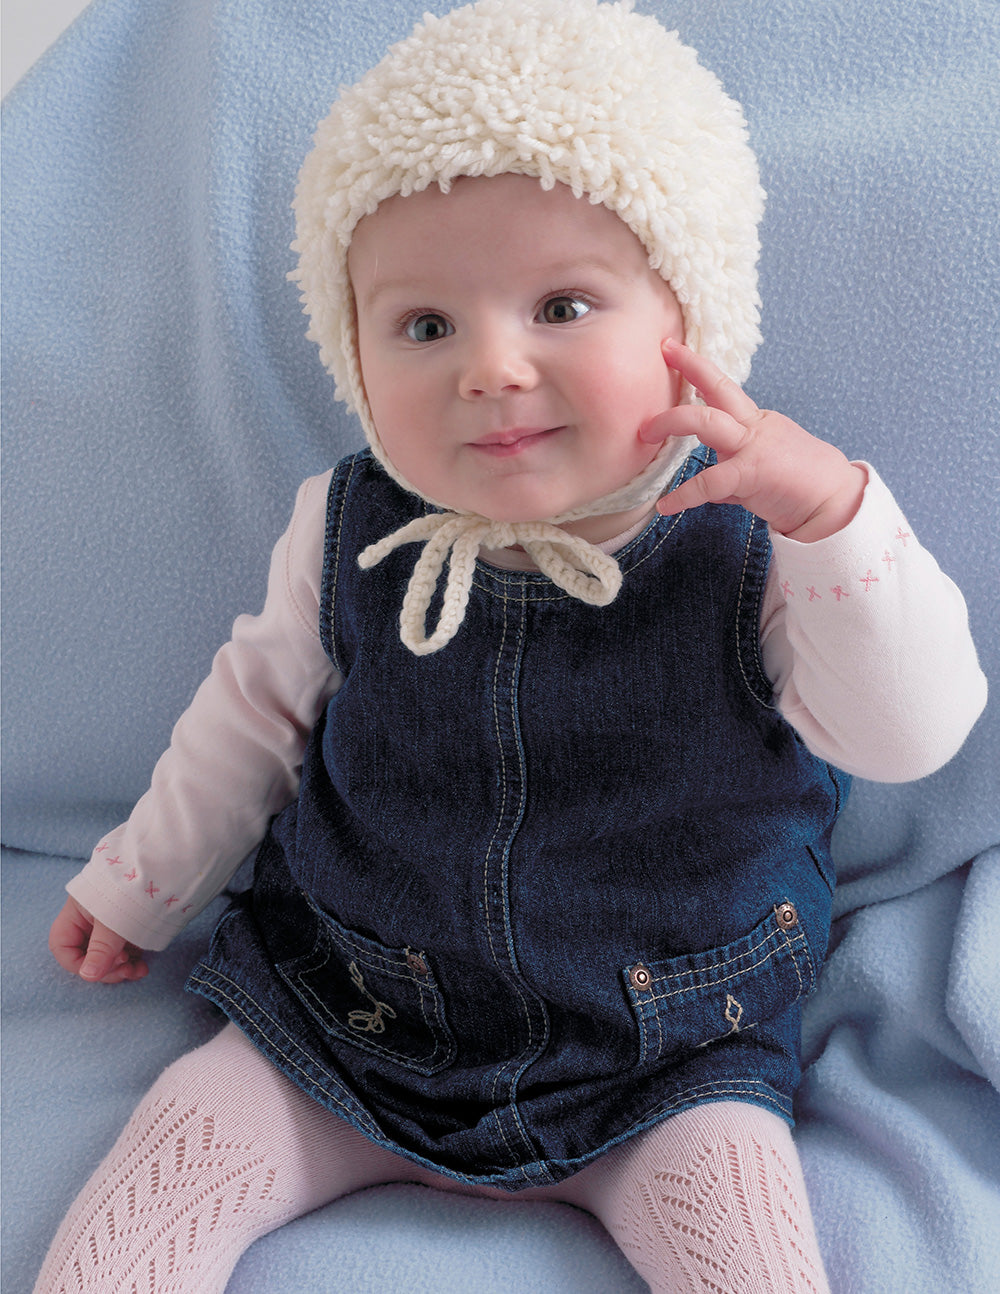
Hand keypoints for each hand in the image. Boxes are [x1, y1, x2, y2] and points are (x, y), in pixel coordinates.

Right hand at [49, 896, 148, 983]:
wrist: (164, 868)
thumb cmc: (132, 889)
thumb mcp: (114, 921)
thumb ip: (100, 949)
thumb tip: (89, 976)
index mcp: (77, 913)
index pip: (62, 946)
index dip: (76, 964)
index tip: (97, 971)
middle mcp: (90, 920)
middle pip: (86, 955)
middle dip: (104, 968)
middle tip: (124, 970)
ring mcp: (111, 925)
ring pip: (107, 956)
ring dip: (120, 969)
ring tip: (137, 971)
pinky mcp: (129, 929)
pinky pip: (124, 952)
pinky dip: (131, 963)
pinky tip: (142, 968)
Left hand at [641, 340, 866, 541]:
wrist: (834, 505)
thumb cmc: (800, 487)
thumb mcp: (760, 471)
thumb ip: (731, 474)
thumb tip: (709, 487)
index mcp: (756, 422)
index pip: (722, 389)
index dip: (695, 367)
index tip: (670, 349)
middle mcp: (754, 427)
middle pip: (716, 390)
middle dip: (685, 373)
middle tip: (655, 364)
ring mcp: (753, 447)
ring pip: (706, 422)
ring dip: (671, 423)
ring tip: (645, 434)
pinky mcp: (752, 473)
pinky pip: (708, 482)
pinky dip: (684, 495)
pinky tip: (666, 506)